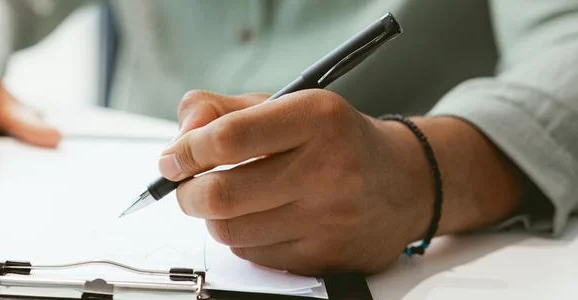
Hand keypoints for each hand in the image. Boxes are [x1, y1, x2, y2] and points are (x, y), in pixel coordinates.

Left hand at [161, 90, 437, 274]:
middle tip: (186, 186)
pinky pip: (254, 256)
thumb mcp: (284, 104)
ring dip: (214, 218)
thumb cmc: (333, 139)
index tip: (173, 158)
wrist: (404, 182)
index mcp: (316, 117)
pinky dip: (243, 238)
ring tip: (228, 199)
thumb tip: (182, 136)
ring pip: (230, 231)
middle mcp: (328, 168)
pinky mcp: (327, 256)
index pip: (228, 138)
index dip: (186, 150)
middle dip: (187, 193)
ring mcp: (329, 218)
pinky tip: (261, 219)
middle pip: (221, 194)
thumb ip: (221, 110)